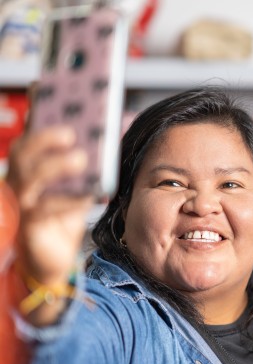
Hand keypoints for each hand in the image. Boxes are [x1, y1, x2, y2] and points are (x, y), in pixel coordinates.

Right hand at [6, 126, 91, 321]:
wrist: (54, 261)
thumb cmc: (63, 219)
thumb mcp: (78, 187)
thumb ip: (86, 166)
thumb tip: (107, 138)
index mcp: (31, 167)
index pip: (30, 133)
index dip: (34, 111)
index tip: (43, 87)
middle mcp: (20, 181)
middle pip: (22, 152)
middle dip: (44, 138)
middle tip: (71, 132)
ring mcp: (21, 203)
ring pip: (28, 177)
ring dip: (55, 166)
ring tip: (81, 159)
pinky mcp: (28, 226)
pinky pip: (44, 209)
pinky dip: (67, 201)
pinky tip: (88, 197)